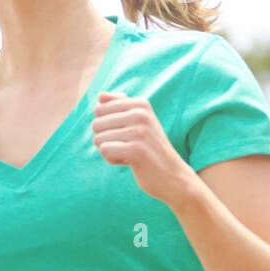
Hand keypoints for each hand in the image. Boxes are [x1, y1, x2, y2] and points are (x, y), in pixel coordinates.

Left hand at [91, 91, 192, 205]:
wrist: (173, 175)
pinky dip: (112, 160)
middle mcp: (141, 113)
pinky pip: (105, 150)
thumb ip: (119, 106)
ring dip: (110, 151)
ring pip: (98, 139)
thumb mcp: (139, 123)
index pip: (99, 109)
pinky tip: (130, 162)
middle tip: (128, 146)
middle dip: (106, 139)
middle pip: (96, 124)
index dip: (107, 126)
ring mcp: (139, 131)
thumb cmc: (151, 149)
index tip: (127, 134)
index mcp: (140, 104)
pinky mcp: (136, 150)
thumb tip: (100, 95)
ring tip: (131, 154)